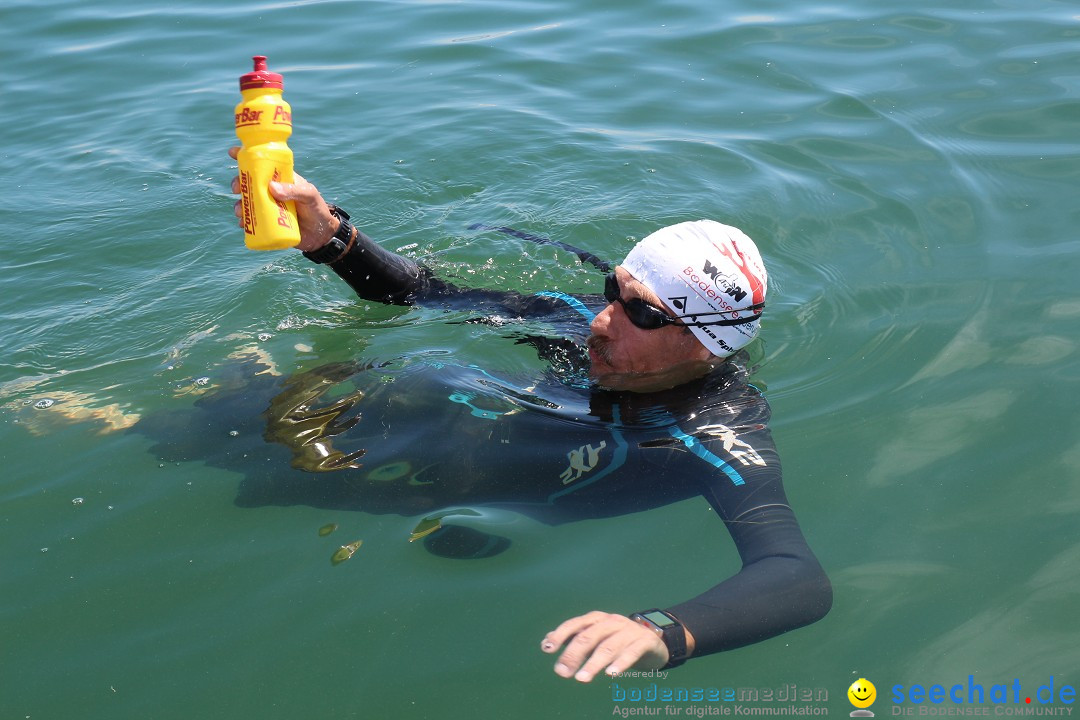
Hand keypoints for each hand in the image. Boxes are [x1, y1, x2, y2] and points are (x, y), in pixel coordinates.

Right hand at [228, 147, 339, 252]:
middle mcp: (271, 191)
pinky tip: (243, 223)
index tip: (232, 152)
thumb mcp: (309, 195)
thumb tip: (272, 188)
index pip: (262, 164)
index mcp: (280, 179)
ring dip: (239, 205)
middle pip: (249, 183)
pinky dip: (244, 221)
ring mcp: (268, 207)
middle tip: (237, 189)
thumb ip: (295, 190)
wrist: (321, 235)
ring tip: (240, 211)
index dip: (246, 156)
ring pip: (247, 202)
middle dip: (238, 183)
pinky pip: (251, 221)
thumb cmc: (317, 210)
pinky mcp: (267, 223)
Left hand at [541, 611, 668, 682]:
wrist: (654, 640)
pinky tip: (610, 674)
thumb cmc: (617, 640)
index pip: (575, 625)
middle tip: (562, 672)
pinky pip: (631, 652)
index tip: (547, 649)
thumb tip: (546, 641)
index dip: (560, 635)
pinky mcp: (645, 641)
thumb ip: (572, 638)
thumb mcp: (595, 637)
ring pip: (608, 646)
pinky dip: (620, 663)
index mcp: (597, 619)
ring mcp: (629, 631)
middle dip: (573, 654)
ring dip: (593, 663)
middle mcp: (611, 622)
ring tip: (581, 679)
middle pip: (589, 636)